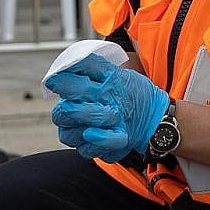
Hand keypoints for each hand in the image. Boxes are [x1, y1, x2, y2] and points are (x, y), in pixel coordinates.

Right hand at [45, 52, 169, 161]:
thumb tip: (71, 59)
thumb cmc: (128, 91)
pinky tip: (120, 134)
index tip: (90, 84)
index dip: (68, 86)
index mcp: (73, 94)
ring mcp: (81, 135)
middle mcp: (72, 116)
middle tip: (106, 103)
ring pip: (70, 135)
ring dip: (95, 122)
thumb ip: (90, 63)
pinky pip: (90, 149)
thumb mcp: (112, 72)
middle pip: (61, 114)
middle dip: (83, 108)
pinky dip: (105, 141)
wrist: (151, 114)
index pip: (58, 89)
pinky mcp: (94, 150)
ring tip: (116, 116)